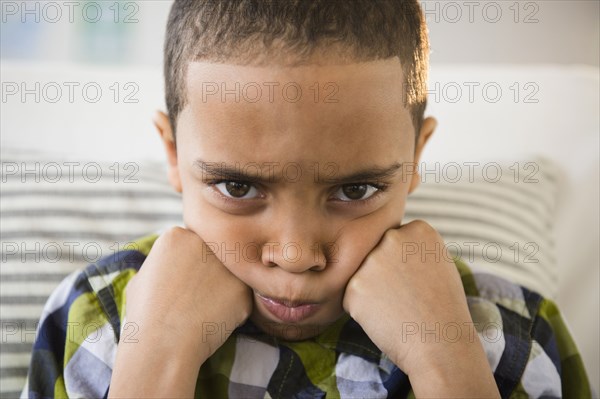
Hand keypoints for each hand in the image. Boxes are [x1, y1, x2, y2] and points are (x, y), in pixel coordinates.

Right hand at [109, 227, 251, 397]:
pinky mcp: (242, 287)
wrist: (162, 345)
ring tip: (202, 309)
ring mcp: (226, 263)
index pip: (191, 243)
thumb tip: (174, 264)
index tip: (181, 284)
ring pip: (229, 273)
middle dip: (209, 271)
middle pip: (213, 253)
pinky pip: (240, 295)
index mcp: (176, 234)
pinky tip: (213, 319)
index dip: (187, 266)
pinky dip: (231, 309)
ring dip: (222, 288)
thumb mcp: (142, 277)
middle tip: (196, 296)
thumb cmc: (145, 316)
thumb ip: (164, 263)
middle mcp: (204, 242)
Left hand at [342, 220, 498, 397]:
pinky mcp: (354, 286)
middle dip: (384, 274)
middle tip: (406, 297)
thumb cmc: (443, 309)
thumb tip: (387, 239)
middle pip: (376, 254)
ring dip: (372, 291)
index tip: (418, 282)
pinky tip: (385, 318)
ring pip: (362, 274)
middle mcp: (393, 238)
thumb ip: (413, 246)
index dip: (405, 265)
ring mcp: (372, 261)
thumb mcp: (438, 263)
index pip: (396, 240)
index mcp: (418, 229)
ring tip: (397, 308)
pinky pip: (352, 295)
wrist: (441, 346)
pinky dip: (362, 309)